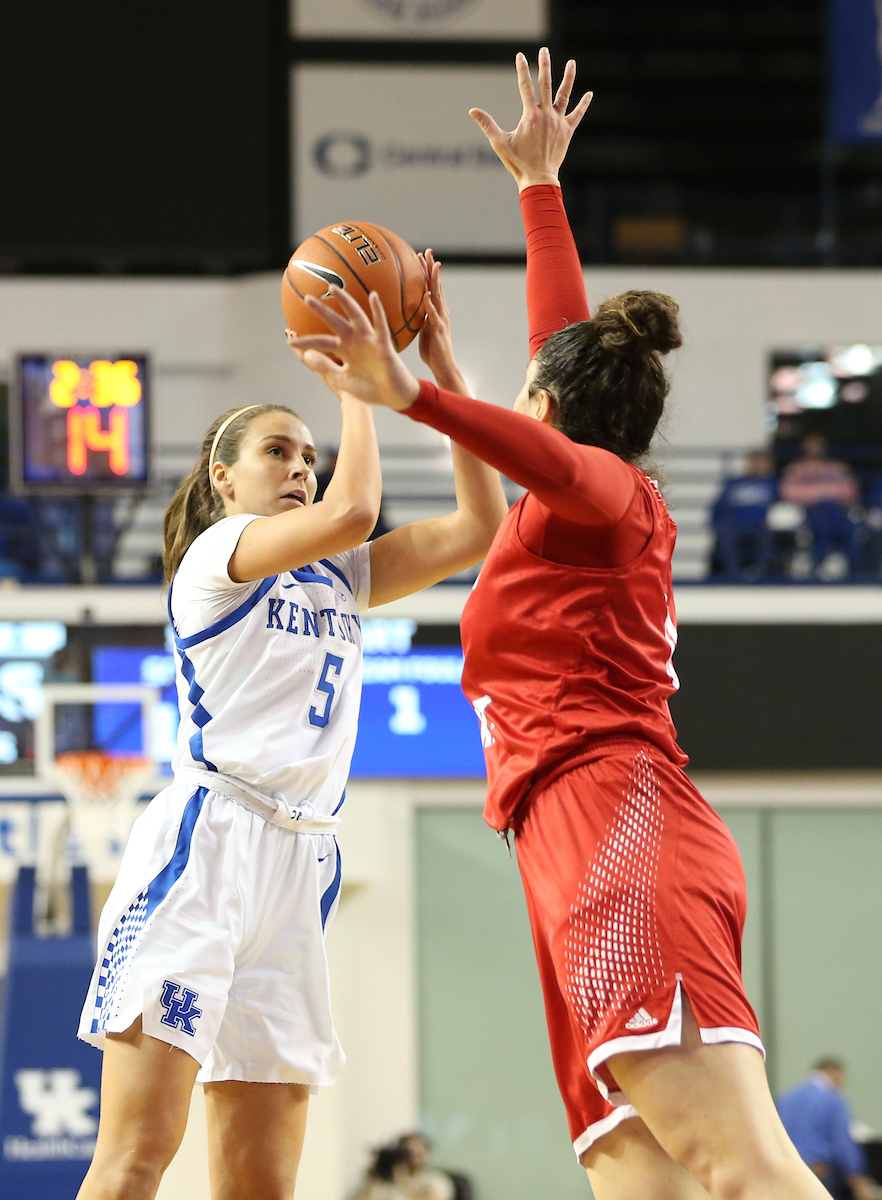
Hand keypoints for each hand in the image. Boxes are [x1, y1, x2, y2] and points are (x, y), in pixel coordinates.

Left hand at [285, 289, 419, 411]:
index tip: (289, 339)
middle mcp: (354, 341)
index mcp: (344, 351)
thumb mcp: (342, 380)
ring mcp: (369, 341)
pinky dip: (378, 311)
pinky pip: (380, 325)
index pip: (321, 343)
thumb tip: (306, 355)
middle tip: (306, 298)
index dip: (306, 342)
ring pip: (355, 317)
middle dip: (321, 311)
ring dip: (345, 302)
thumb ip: (326, 366)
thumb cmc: (370, 389)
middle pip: (335, 322)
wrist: (393, 397)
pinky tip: (373, 296)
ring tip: (333, 288)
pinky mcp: (383, 345)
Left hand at [418, 250, 466, 391]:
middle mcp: (440, 311)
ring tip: (432, 265)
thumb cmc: (432, 351)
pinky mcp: (439, 330)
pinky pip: (434, 315)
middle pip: (436, 285)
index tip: (419, 256)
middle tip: (427, 251)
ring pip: (438, 295)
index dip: (425, 272)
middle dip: (431, 268)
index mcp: (435, 311)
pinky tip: (427, 295)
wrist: (443, 367)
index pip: (430, 286)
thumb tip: (405, 312)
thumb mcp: (422, 330)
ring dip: (434, 280)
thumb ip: (417, 319)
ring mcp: (441, 319)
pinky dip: (431, 305)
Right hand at [469, 47, 591, 190]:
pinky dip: (584, 104)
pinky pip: (577, 114)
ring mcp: (558, 122)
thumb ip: (487, 124)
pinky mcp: (567, 131)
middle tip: (544, 50)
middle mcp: (546, 115)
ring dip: (568, 77)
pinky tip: (589, 93)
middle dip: (544, 65)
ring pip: (564, 95)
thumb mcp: (500, 143)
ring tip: (572, 62)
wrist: (538, 179)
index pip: (525, 86)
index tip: (520, 56)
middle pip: (546, 84)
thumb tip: (472, 110)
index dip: (521, 70)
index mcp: (530, 115)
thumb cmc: (517, 163)